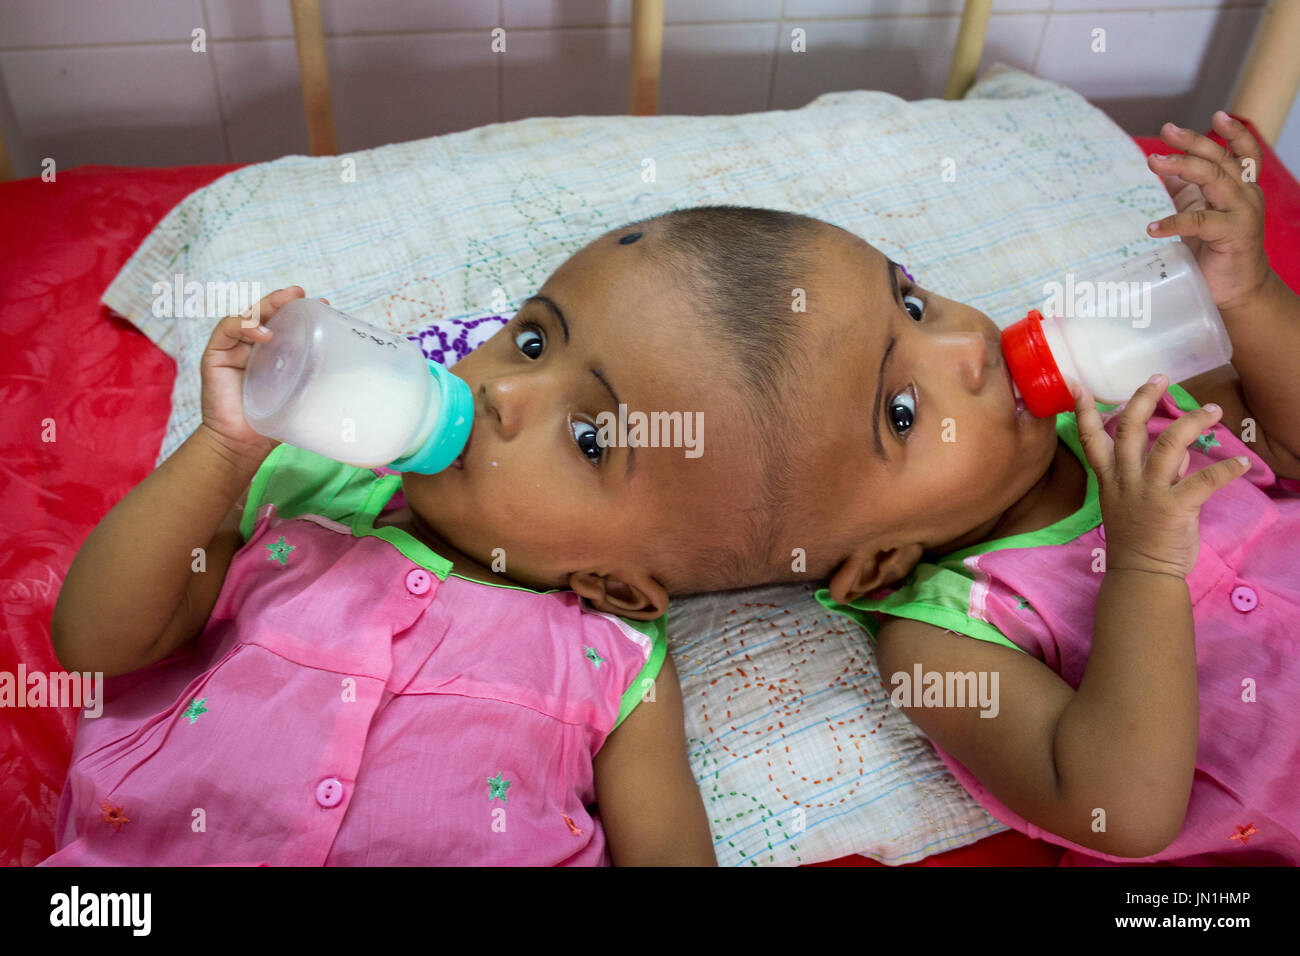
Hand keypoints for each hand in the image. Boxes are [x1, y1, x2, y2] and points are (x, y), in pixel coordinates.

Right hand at [199, 286, 327, 462]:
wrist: (244, 445)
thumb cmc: (274, 423)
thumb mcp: (303, 394)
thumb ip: (318, 378)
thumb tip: (357, 370)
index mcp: (275, 352)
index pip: (287, 323)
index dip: (303, 311)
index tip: (325, 305)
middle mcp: (253, 346)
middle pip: (267, 313)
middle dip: (284, 299)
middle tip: (301, 294)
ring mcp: (234, 349)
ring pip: (249, 316)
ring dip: (267, 304)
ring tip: (287, 300)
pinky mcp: (216, 356)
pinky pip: (228, 330)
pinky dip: (245, 326)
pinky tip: (264, 333)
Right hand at [1073, 374, 1249, 578]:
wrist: (1142, 574)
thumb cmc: (1138, 538)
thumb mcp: (1134, 501)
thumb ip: (1155, 472)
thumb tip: (1181, 453)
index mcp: (1110, 478)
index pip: (1091, 438)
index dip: (1085, 411)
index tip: (1078, 385)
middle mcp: (1125, 480)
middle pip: (1129, 429)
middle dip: (1144, 399)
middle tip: (1161, 379)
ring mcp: (1149, 492)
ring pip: (1170, 445)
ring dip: (1194, 423)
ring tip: (1213, 410)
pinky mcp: (1175, 507)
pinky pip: (1205, 481)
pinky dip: (1227, 470)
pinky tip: (1242, 465)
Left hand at [1145, 112, 1270, 312]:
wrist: (1234, 288)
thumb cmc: (1215, 249)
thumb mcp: (1199, 212)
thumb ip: (1186, 189)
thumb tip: (1164, 166)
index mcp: (1241, 187)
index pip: (1243, 153)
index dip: (1234, 132)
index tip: (1217, 114)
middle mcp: (1246, 195)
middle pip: (1221, 159)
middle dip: (1193, 142)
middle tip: (1166, 131)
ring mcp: (1242, 213)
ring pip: (1214, 179)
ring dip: (1183, 166)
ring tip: (1154, 162)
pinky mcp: (1233, 234)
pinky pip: (1201, 221)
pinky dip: (1173, 222)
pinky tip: (1152, 228)